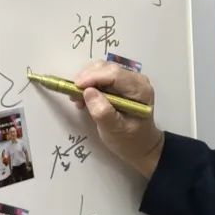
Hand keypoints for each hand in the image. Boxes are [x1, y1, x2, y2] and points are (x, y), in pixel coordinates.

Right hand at [73, 60, 163, 178]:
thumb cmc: (130, 140)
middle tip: (74, 95)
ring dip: (86, 81)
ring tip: (78, 99)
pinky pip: (102, 76)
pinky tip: (84, 99)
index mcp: (140, 90)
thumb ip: (103, 112)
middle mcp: (136, 80)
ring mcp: (128, 80)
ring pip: (102, 69)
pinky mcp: (121, 83)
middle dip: (87, 78)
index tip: (76, 87)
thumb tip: (88, 92)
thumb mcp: (115, 131)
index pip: (115, 74)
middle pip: (107, 68)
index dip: (93, 77)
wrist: (141, 145)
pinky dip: (90, 84)